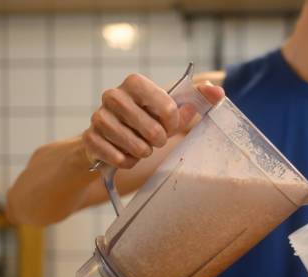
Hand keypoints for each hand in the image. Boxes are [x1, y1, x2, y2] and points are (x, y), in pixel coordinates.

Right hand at [82, 73, 223, 168]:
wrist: (108, 138)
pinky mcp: (89, 139)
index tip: (171, 125)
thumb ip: (195, 99)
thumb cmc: (145, 121)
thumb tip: (217, 91)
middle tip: (156, 140)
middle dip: (158, 139)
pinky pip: (117, 157)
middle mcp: (113, 95)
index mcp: (135, 83)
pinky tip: (127, 156)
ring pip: (133, 144)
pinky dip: (127, 162)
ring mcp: (98, 117)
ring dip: (143, 151)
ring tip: (143, 148)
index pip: (165, 104)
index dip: (173, 121)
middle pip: (150, 127)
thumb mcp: (169, 110)